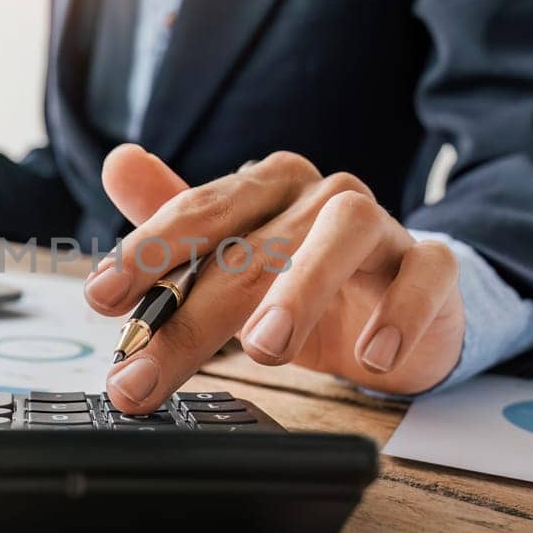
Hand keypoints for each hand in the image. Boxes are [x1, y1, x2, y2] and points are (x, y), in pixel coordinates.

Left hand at [87, 145, 463, 412]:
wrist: (402, 310)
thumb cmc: (307, 282)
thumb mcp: (234, 262)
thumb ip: (174, 222)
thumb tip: (117, 162)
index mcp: (266, 188)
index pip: (199, 212)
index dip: (146, 253)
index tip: (100, 298)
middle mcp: (321, 195)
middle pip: (251, 246)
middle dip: (191, 315)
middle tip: (145, 371)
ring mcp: (382, 228)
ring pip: (343, 234)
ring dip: (300, 289)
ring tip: (264, 349)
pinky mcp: (432, 267)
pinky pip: (424, 275)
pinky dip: (400, 312)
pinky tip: (374, 354)